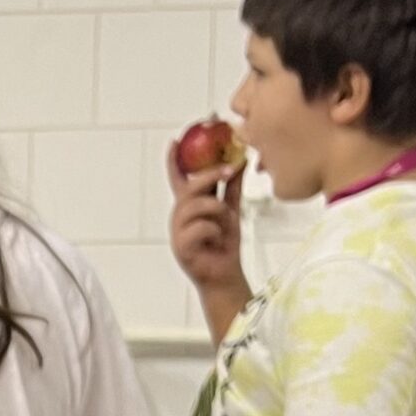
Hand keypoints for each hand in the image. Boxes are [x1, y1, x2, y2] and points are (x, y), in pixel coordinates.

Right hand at [166, 143, 251, 299]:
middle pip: (189, 186)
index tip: (176, 140)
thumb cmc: (224, 245)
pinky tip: (216, 239)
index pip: (178, 178)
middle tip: (230, 167)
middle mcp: (180, 215)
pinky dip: (215, 230)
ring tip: (226, 221)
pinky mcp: (181, 246)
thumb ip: (232, 186)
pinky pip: (201, 226)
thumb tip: (241, 160)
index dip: (175, 160)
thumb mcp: (231, 209)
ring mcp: (177, 231)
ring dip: (217, 209)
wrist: (225, 276)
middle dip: (210, 174)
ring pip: (196, 205)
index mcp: (189, 205)